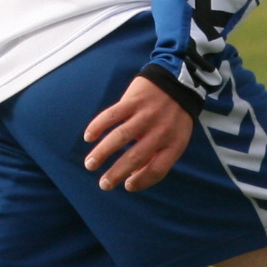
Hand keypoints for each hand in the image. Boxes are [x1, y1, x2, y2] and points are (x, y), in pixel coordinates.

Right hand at [81, 74, 192, 192]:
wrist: (178, 80)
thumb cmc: (174, 117)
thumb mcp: (177, 138)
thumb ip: (159, 157)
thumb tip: (133, 176)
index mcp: (174, 143)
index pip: (157, 169)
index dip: (142, 181)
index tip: (127, 186)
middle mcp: (160, 131)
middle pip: (135, 157)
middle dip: (116, 173)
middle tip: (103, 184)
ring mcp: (146, 115)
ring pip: (120, 137)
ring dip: (102, 153)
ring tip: (90, 165)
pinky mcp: (132, 101)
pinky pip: (111, 115)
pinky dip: (98, 126)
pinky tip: (89, 136)